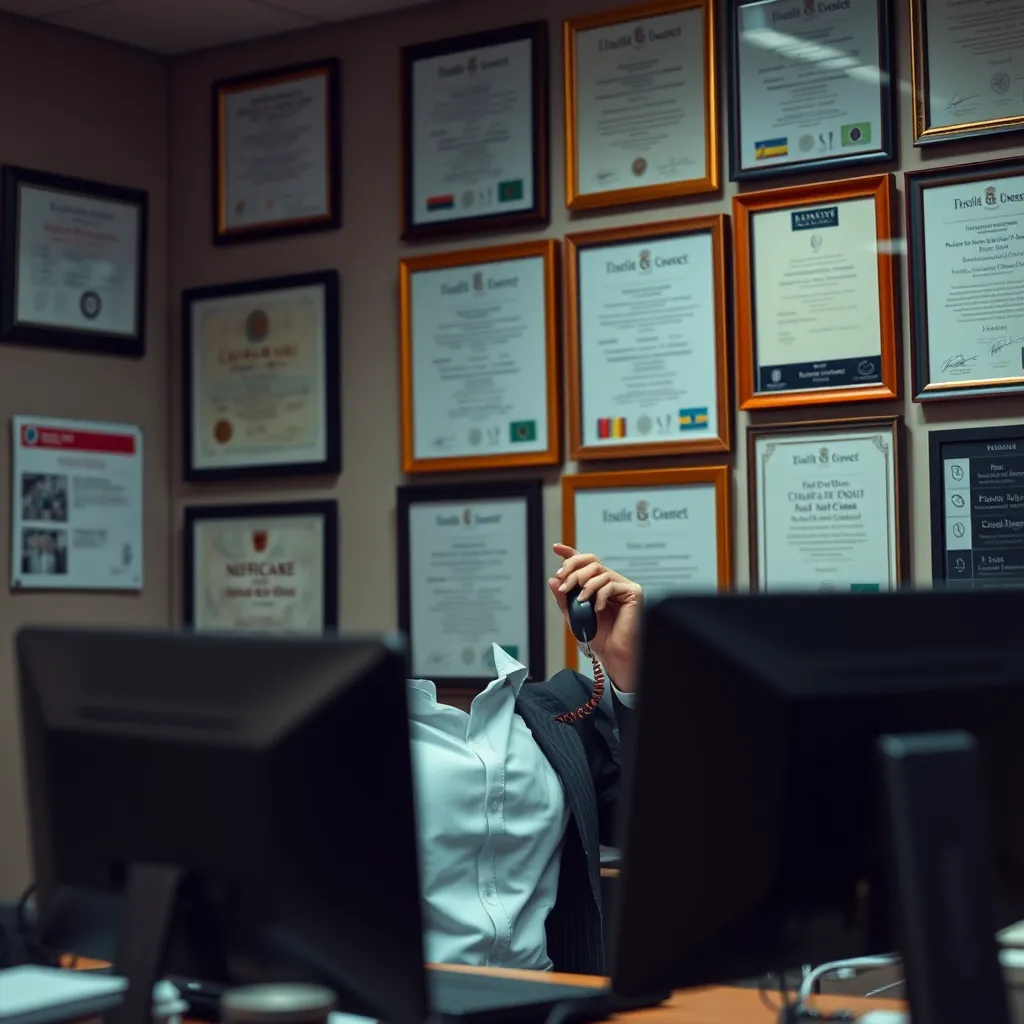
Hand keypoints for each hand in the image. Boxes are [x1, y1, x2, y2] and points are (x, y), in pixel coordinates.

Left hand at [547, 543, 642, 691]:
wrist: (613, 655)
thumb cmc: (599, 638)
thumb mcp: (574, 615)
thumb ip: (564, 598)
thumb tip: (553, 579)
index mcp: (598, 586)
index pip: (585, 564)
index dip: (571, 554)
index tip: (556, 548)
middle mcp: (612, 582)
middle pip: (591, 561)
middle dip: (573, 569)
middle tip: (564, 584)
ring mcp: (623, 586)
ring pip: (600, 571)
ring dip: (584, 584)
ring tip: (580, 600)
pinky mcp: (633, 593)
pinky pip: (611, 584)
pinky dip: (600, 595)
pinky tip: (597, 609)